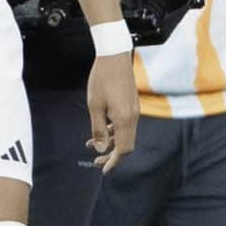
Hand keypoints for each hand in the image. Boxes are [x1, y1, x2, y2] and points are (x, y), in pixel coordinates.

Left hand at [86, 49, 139, 173]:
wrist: (114, 55)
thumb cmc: (102, 79)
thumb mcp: (94, 106)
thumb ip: (98, 129)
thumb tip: (99, 149)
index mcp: (125, 119)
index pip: (123, 149)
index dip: (113, 161)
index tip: (103, 169)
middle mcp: (133, 117)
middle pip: (126, 145)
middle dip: (111, 155)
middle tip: (96, 160)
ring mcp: (134, 110)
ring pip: (125, 134)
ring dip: (111, 142)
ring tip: (92, 145)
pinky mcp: (131, 104)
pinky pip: (125, 124)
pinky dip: (114, 131)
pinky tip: (101, 129)